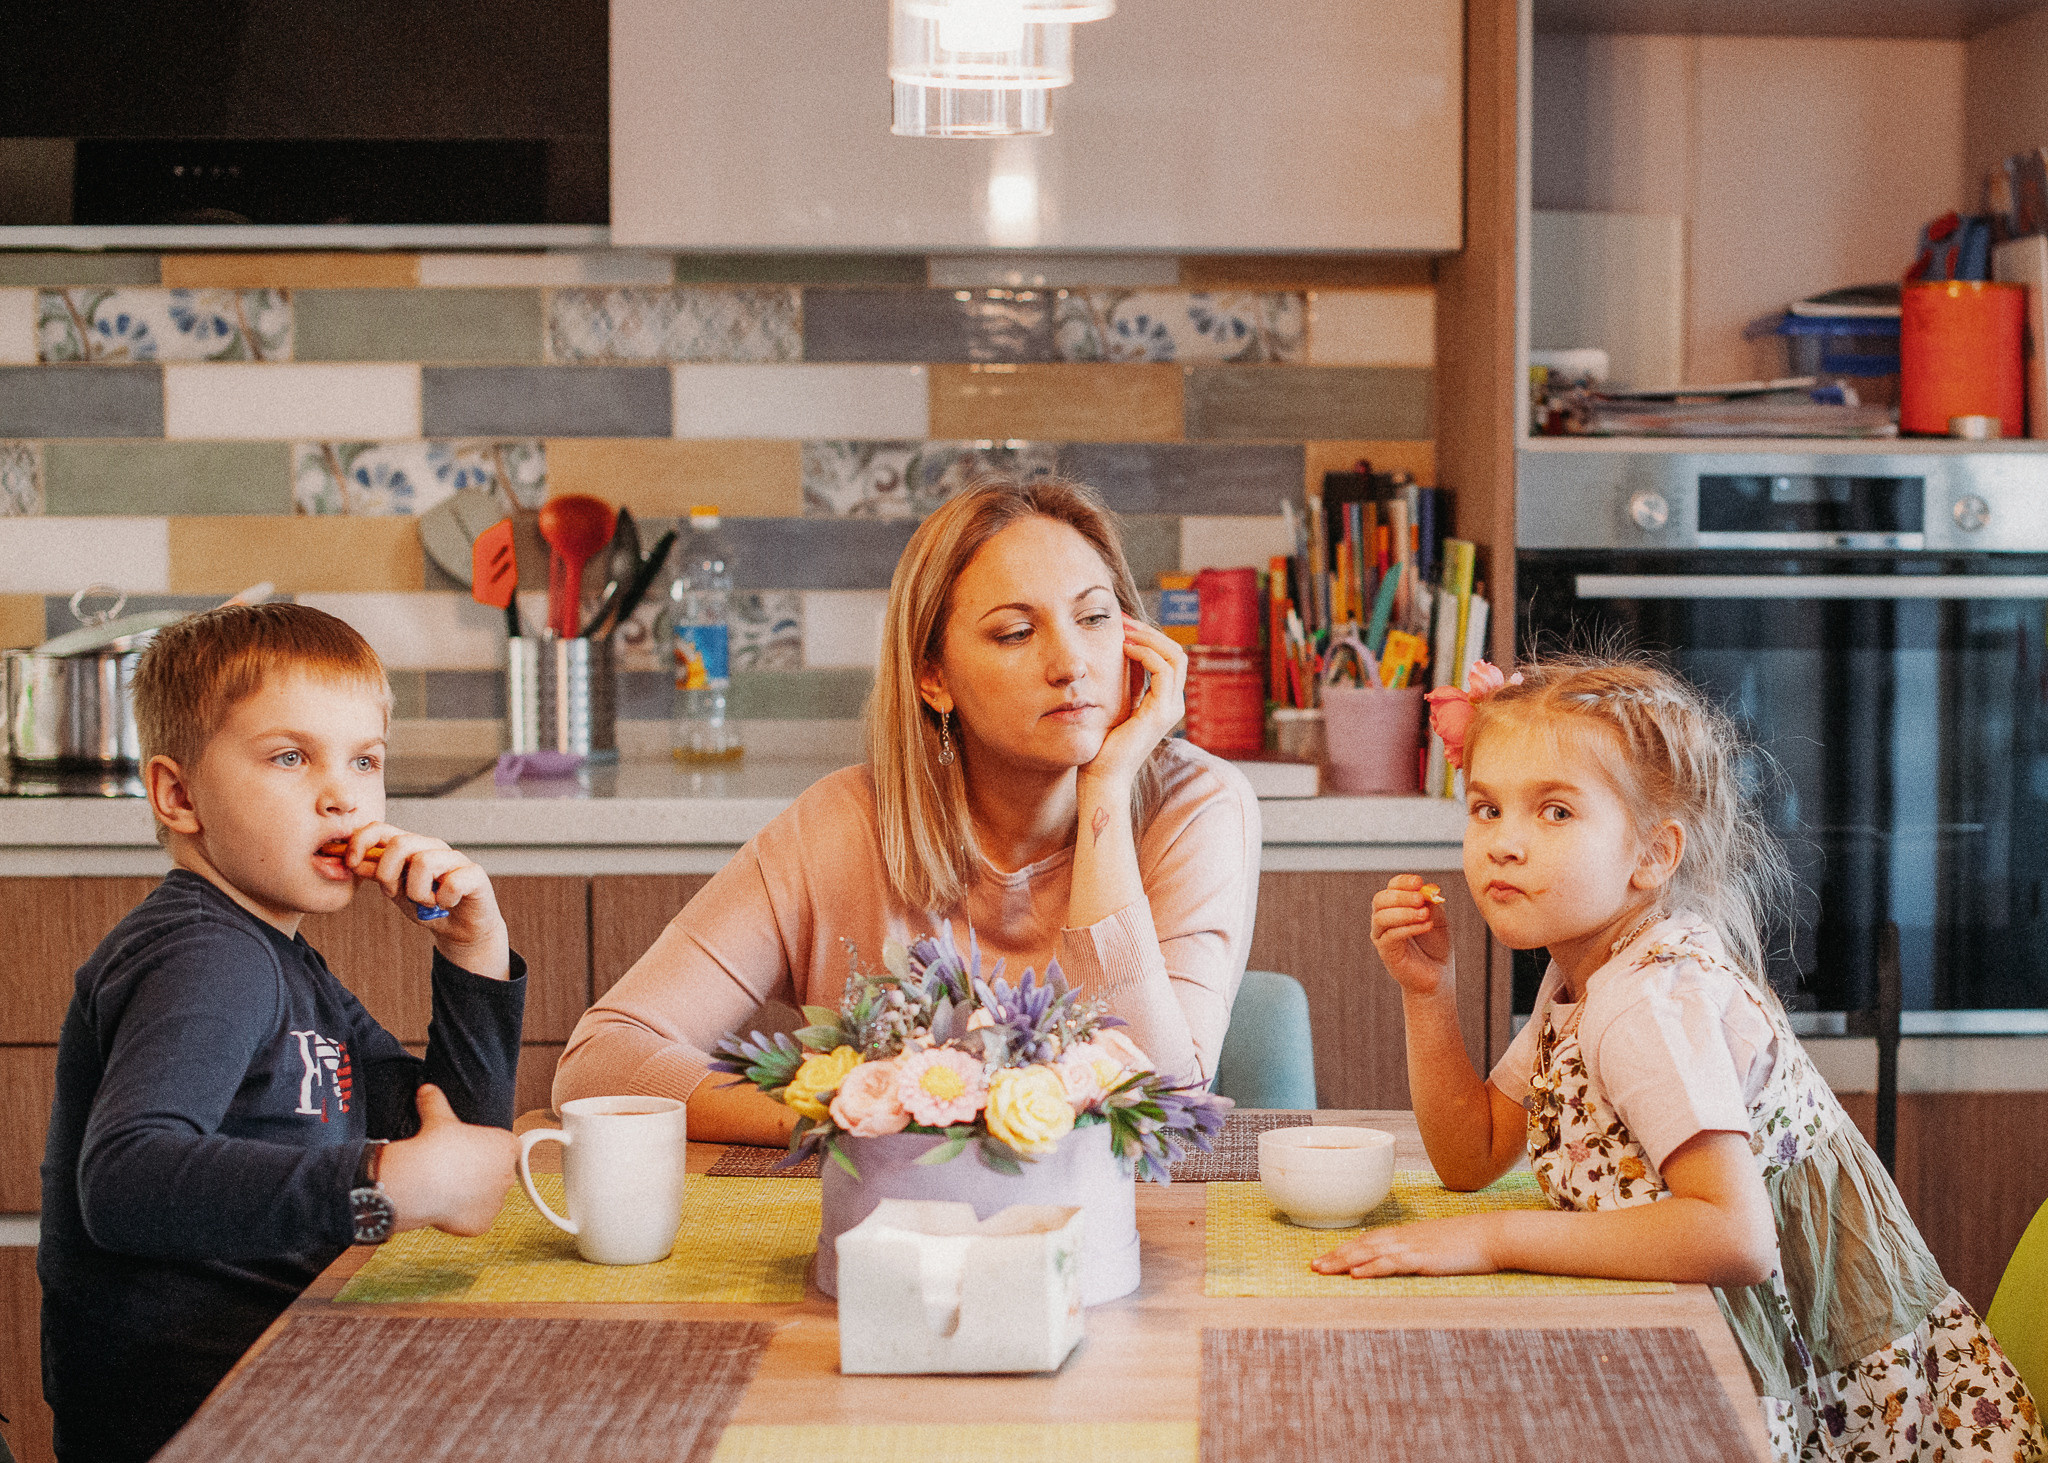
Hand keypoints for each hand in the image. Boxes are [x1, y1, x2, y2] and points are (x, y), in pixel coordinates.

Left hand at [341, 822, 509, 979]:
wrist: (461, 930)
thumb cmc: (429, 906)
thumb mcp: (397, 891)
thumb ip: (378, 875)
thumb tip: (352, 861)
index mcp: (411, 847)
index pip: (381, 829)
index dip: (361, 841)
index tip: (351, 863)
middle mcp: (433, 847)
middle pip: (400, 843)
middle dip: (388, 873)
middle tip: (397, 893)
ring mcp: (456, 859)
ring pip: (424, 863)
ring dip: (418, 893)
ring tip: (427, 902)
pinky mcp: (475, 875)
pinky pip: (451, 883)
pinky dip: (443, 901)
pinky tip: (447, 904)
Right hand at [378, 1084, 515, 1235]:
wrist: (421, 1181)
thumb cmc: (434, 1148)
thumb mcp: (437, 1118)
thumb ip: (437, 1102)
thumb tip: (427, 1090)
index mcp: (506, 1147)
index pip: (506, 1149)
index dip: (486, 1151)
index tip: (470, 1152)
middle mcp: (508, 1175)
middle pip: (497, 1175)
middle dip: (481, 1174)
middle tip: (455, 1170)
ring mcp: (497, 1202)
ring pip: (487, 1199)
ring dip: (473, 1196)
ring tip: (446, 1188)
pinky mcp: (483, 1224)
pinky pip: (475, 1220)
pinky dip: (463, 1217)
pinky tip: (445, 1207)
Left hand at [1078, 615, 1186, 793]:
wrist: (1101, 777)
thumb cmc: (1101, 745)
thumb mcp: (1112, 704)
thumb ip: (1121, 683)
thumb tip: (1114, 653)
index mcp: (1163, 702)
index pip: (1167, 658)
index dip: (1148, 636)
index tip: (1121, 624)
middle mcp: (1172, 704)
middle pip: (1175, 652)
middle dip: (1149, 631)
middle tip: (1123, 619)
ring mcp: (1170, 708)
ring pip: (1174, 656)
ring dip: (1149, 637)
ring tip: (1123, 629)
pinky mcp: (1160, 713)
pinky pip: (1163, 670)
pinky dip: (1146, 653)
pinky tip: (1124, 647)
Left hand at [1310, 1214, 1500, 1277]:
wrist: (1493, 1235)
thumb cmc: (1469, 1242)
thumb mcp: (1437, 1244)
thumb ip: (1418, 1250)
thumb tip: (1404, 1260)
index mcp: (1406, 1234)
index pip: (1367, 1240)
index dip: (1344, 1249)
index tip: (1324, 1257)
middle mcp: (1404, 1237)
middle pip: (1361, 1245)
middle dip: (1335, 1256)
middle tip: (1312, 1266)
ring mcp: (1412, 1246)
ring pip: (1370, 1253)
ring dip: (1344, 1261)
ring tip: (1322, 1269)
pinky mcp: (1424, 1258)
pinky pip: (1393, 1263)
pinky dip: (1372, 1268)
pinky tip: (1357, 1274)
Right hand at [1373, 874, 1451, 997]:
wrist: (1438, 973)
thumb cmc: (1435, 945)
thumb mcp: (1437, 918)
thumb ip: (1431, 904)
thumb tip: (1427, 890)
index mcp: (1395, 907)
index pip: (1391, 887)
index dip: (1403, 882)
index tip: (1419, 882)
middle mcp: (1383, 919)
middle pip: (1380, 899)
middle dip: (1401, 896)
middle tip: (1420, 899)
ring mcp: (1381, 936)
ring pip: (1381, 917)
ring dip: (1404, 913)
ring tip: (1424, 915)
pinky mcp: (1385, 952)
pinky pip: (1390, 936)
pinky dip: (1408, 928)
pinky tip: (1426, 926)